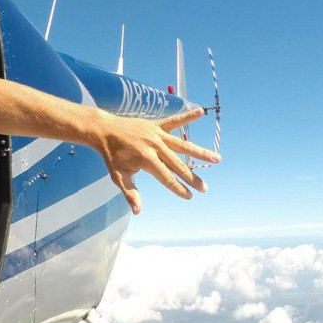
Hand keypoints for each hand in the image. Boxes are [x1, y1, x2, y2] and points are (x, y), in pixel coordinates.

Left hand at [95, 107, 216, 212]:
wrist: (105, 131)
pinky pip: (174, 120)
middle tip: (205, 188)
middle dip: (192, 178)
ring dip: (200, 152)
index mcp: (147, 160)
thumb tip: (137, 211)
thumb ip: (130, 193)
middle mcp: (155, 147)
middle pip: (178, 165)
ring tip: (216, 159)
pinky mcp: (157, 125)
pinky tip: (200, 111)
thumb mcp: (118, 176)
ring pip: (183, 145)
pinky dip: (187, 116)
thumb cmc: (112, 156)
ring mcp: (158, 135)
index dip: (178, 188)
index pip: (167, 178)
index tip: (189, 196)